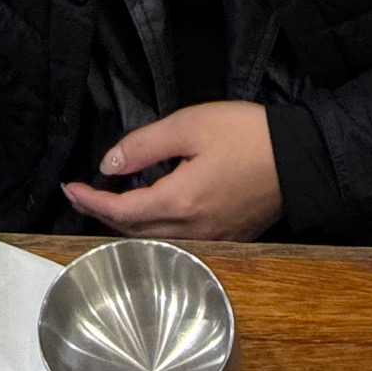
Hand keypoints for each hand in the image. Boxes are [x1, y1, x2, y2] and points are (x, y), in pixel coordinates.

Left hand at [62, 102, 283, 242]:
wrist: (300, 161)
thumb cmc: (248, 136)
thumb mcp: (190, 126)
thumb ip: (145, 146)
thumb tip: (110, 164)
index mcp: (179, 201)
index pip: (120, 210)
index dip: (90, 200)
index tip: (70, 187)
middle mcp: (191, 230)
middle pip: (133, 233)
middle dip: (102, 215)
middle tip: (82, 196)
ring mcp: (210, 240)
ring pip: (153, 243)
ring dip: (126, 228)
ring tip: (107, 207)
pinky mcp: (225, 239)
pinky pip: (177, 244)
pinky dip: (153, 234)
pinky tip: (147, 219)